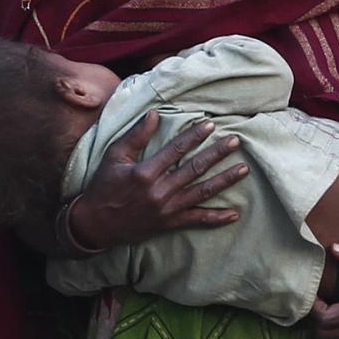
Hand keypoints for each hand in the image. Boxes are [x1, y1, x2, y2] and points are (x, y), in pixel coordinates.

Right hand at [60, 113, 246, 254]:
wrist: (95, 224)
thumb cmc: (104, 186)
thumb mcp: (114, 157)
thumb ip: (136, 136)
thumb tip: (154, 114)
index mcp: (145, 172)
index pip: (176, 149)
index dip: (194, 136)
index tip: (211, 125)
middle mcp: (159, 191)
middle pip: (194, 169)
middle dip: (217, 154)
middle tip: (236, 141)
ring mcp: (166, 209)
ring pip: (201, 192)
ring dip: (224, 181)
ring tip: (243, 169)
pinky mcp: (169, 223)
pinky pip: (196, 220)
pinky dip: (216, 218)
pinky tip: (234, 214)